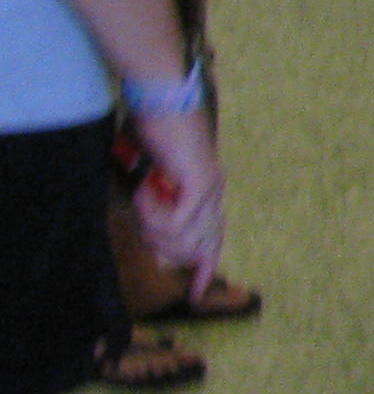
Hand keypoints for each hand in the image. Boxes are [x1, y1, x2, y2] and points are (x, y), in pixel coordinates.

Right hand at [131, 110, 226, 286]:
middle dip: (161, 242)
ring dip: (152, 224)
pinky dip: (152, 211)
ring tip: (141, 192)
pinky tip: (144, 187)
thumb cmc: (152, 130)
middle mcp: (214, 193)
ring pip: (182, 239)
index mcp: (205, 192)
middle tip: (140, 208)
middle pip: (194, 248)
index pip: (211, 239)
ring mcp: (211, 188)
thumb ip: (154, 201)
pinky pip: (176, 222)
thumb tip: (149, 231)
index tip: (199, 295)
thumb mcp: (151, 175)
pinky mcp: (201, 182)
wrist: (160, 98)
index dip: (205, 268)